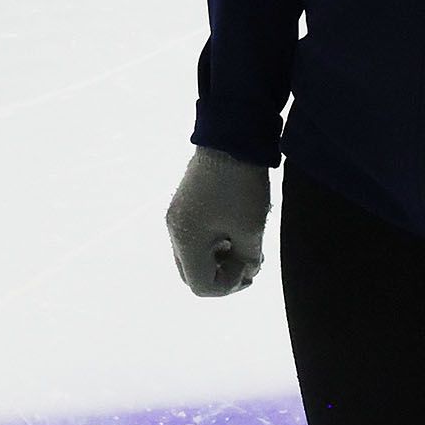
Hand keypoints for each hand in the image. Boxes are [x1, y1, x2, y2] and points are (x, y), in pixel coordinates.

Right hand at [164, 147, 271, 295]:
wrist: (231, 138)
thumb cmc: (240, 187)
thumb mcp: (250, 229)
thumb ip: (248, 260)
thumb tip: (247, 271)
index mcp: (186, 240)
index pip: (201, 285)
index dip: (229, 286)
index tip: (250, 266)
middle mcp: (174, 231)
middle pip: (193, 273)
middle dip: (223, 275)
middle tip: (249, 262)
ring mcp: (178, 216)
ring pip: (195, 255)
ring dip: (220, 259)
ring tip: (247, 245)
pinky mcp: (185, 204)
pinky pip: (196, 237)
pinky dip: (215, 243)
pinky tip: (235, 230)